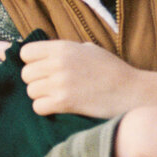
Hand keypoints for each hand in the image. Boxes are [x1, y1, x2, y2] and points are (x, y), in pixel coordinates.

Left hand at [14, 38, 156, 117]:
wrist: (130, 91)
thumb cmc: (111, 71)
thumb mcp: (88, 49)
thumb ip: (64, 50)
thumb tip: (40, 53)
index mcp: (63, 47)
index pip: (26, 52)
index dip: (32, 62)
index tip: (42, 68)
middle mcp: (59, 63)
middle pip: (26, 74)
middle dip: (36, 81)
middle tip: (51, 85)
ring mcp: (60, 83)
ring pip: (30, 91)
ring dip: (41, 96)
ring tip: (58, 96)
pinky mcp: (64, 102)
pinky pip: (38, 107)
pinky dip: (46, 109)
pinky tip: (60, 107)